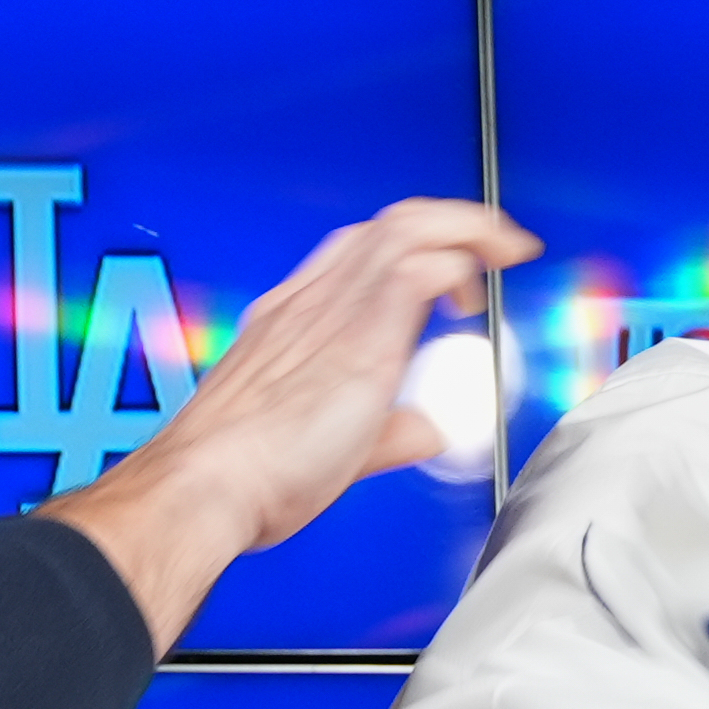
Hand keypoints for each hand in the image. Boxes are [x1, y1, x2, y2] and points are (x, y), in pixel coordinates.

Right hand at [40, 197, 538, 649]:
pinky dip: (460, 261)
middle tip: (494, 245)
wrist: (205, 485)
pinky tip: (479, 284)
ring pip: (406, 227)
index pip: (357, 256)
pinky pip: (419, 266)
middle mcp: (308, 303)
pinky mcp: (357, 333)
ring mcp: (330, 310)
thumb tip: (424, 431)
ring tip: (502, 248)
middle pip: (386, 225)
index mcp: (289, 324)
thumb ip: (384, 435)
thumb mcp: (324, 450)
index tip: (448, 266)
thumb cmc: (238, 478)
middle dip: (451, 223)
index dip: (410, 248)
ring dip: (466, 229)